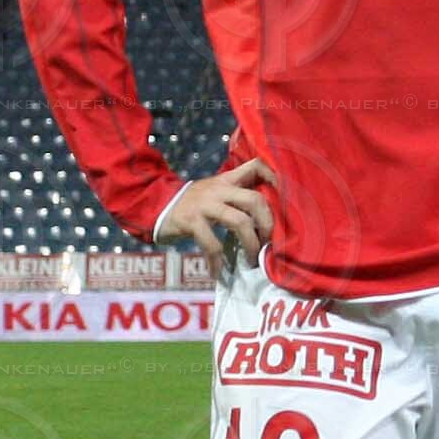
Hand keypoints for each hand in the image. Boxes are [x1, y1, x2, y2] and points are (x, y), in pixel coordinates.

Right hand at [157, 160, 275, 266]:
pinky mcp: (191, 221)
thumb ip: (234, 196)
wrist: (154, 205)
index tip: (284, 197)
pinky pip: (212, 244)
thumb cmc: (189, 203)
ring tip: (251, 260)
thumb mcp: (212, 191)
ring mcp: (205, 205)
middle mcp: (218, 189)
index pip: (255, 166)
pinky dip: (217, 262)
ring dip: (250, 245)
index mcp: (226, 181)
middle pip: (255, 200)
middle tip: (268, 242)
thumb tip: (263, 215)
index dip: (273, 177)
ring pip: (239, 222)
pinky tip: (217, 272)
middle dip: (267, 225)